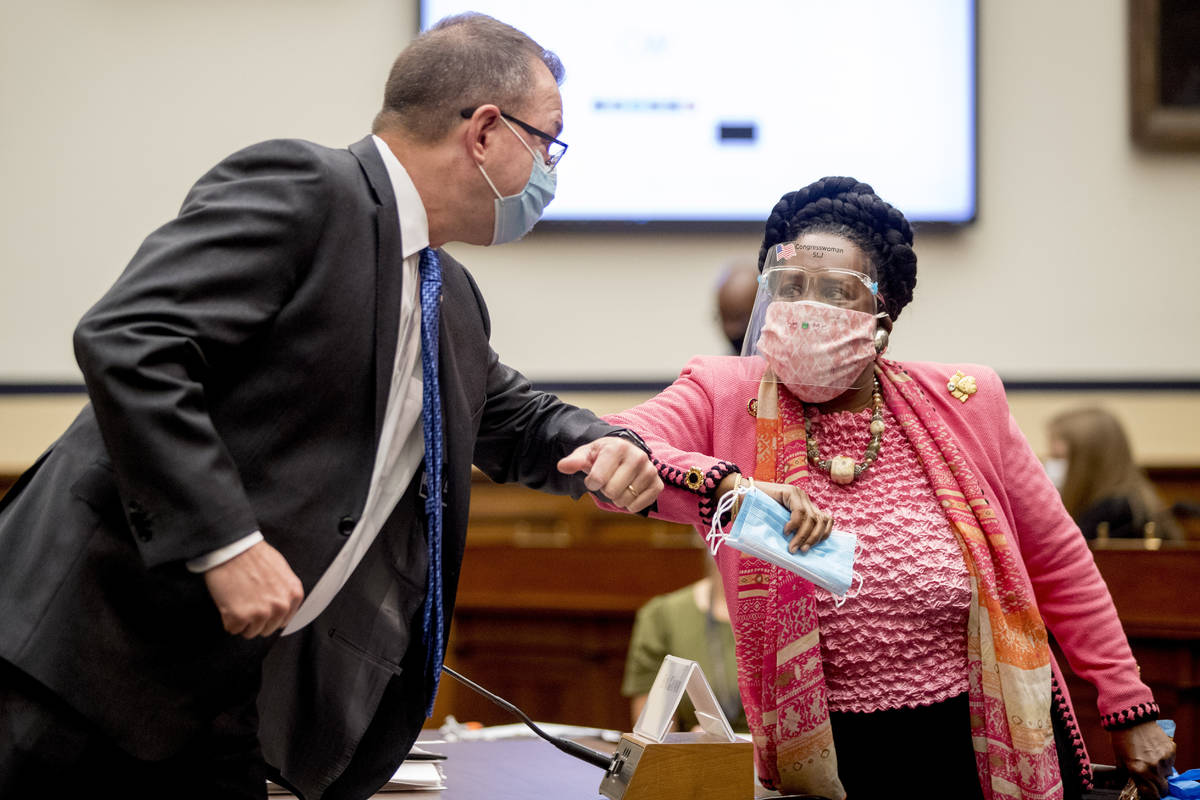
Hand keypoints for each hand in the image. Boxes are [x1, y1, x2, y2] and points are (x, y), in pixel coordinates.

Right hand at [203, 541, 304, 637]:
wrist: (232, 547)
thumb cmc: (253, 555)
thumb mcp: (281, 570)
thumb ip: (284, 590)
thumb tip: (281, 605)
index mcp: (293, 594)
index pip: (283, 621)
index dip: (269, 614)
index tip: (260, 606)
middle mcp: (281, 606)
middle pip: (267, 629)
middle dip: (255, 619)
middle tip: (246, 600)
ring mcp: (261, 613)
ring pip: (250, 632)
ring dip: (241, 620)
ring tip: (237, 599)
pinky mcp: (240, 617)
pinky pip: (233, 629)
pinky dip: (227, 619)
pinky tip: (228, 601)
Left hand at [557, 437, 662, 512]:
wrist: (625, 453)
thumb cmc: (601, 456)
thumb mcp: (586, 454)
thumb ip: (574, 461)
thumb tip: (562, 466)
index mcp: (618, 447)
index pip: (598, 479)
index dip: (592, 483)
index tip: (594, 476)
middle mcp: (637, 456)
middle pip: (611, 492)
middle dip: (605, 490)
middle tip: (608, 481)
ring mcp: (650, 470)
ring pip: (625, 500)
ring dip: (617, 498)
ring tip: (619, 485)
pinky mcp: (657, 484)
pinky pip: (640, 504)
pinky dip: (631, 505)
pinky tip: (629, 493)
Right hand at [718, 474, 832, 552]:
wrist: (741, 495)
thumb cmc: (757, 513)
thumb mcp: (780, 524)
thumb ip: (792, 531)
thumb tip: (801, 551)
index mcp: (805, 506)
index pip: (825, 519)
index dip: (824, 534)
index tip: (814, 547)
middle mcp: (804, 499)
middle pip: (820, 520)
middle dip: (813, 538)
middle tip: (801, 550)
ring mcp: (798, 494)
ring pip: (811, 518)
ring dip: (803, 536)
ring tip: (792, 546)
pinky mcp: (789, 492)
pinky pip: (799, 512)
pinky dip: (794, 524)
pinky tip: (785, 531)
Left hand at [1110, 720, 1174, 798]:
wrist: (1130, 718)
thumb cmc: (1121, 738)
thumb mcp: (1119, 759)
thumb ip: (1128, 775)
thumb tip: (1134, 785)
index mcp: (1138, 770)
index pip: (1151, 795)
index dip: (1151, 796)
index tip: (1150, 794)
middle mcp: (1153, 767)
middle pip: (1162, 788)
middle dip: (1157, 786)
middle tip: (1150, 778)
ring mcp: (1164, 759)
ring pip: (1167, 775)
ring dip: (1160, 772)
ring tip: (1150, 759)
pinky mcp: (1171, 750)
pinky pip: (1171, 763)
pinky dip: (1164, 760)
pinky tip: (1155, 751)